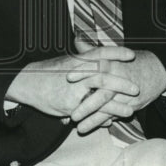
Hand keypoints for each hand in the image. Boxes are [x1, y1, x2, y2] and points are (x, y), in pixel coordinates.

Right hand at [5, 44, 139, 131]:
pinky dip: (101, 118)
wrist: (28, 83)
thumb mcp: (67, 60)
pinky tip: (111, 121)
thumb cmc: (49, 72)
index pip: (101, 52)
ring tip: (131, 110)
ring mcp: (74, 90)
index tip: (132, 55)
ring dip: (117, 105)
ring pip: (99, 96)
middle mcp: (78, 73)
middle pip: (104, 75)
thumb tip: (87, 44)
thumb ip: (81, 56)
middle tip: (136, 88)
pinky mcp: (70, 105)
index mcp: (79, 60)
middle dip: (121, 82)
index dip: (117, 53)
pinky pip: (89, 113)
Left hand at [66, 42, 165, 131]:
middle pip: (103, 92)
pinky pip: (114, 115)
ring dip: (92, 117)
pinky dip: (101, 122)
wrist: (159, 70)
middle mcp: (121, 80)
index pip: (98, 66)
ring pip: (108, 107)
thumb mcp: (114, 54)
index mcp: (116, 63)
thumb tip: (76, 41)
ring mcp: (126, 95)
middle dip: (87, 102)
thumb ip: (93, 50)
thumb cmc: (132, 61)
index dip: (83, 71)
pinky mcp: (131, 105)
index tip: (68, 77)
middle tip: (69, 110)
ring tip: (76, 124)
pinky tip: (87, 127)